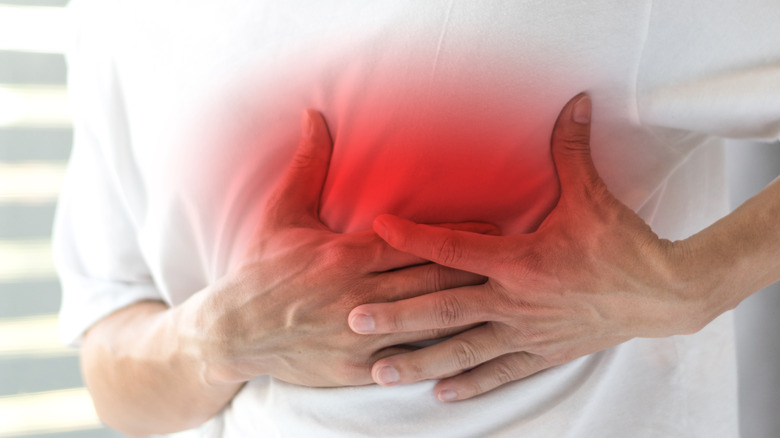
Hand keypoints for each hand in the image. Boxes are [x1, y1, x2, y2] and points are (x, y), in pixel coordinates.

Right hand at [186, 109, 495, 387]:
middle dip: (475, 269)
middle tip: (511, 260)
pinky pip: (405, 360)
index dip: (457, 236)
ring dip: (467, 309)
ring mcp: (357, 335)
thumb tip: (316, 116)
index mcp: (344, 256)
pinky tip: (469, 346)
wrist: (232, 331)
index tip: (491, 228)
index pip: (414, 242)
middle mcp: (357, 295)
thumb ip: (308, 166)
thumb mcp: (281, 214)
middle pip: (430, 280)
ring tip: (503, 299)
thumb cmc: (259, 269)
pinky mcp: (353, 369)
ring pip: (426, 321)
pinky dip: (438, 352)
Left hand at [348, 94, 712, 400]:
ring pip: (464, 350)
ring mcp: (526, 333)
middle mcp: (515, 301)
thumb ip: (572, 152)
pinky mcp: (543, 354)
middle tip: (354, 321)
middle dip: (397, 316)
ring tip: (382, 372)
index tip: (376, 229)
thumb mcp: (594, 197)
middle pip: (444, 309)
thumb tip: (573, 103)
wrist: (665, 294)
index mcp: (520, 261)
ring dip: (421, 361)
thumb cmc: (624, 246)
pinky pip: (500, 372)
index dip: (413, 237)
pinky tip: (441, 393)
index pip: (454, 248)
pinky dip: (471, 383)